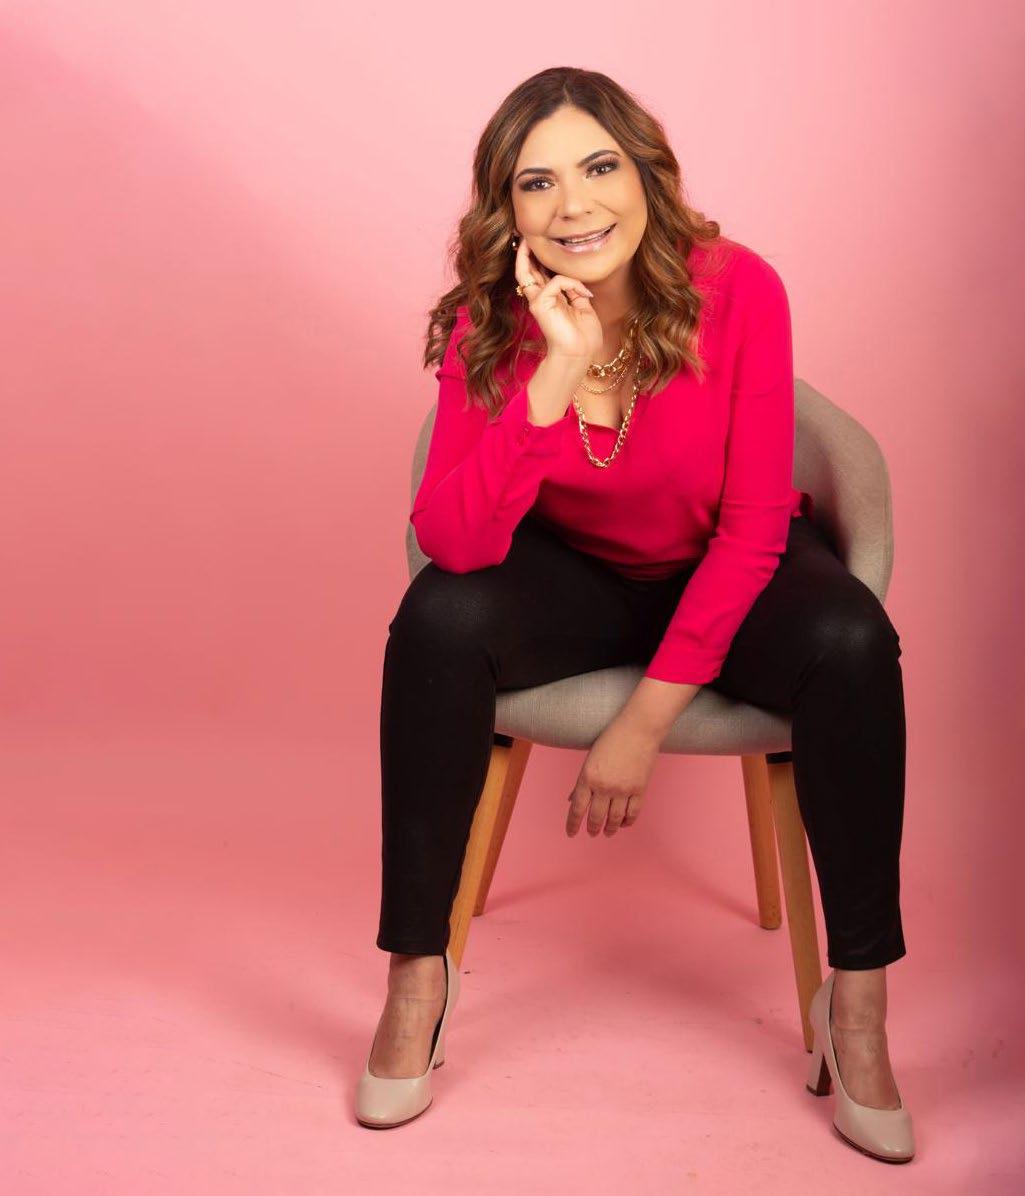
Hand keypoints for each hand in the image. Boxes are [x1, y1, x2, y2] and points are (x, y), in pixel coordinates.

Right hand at [515, 238, 603, 362]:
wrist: (579, 354)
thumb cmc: (583, 337)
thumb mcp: (583, 306)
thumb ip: (575, 290)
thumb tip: (575, 278)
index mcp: (550, 299)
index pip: (538, 273)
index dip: (536, 257)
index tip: (538, 241)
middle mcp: (539, 298)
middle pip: (526, 270)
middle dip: (525, 250)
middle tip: (524, 232)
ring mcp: (537, 301)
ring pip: (527, 271)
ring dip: (536, 258)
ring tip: (542, 254)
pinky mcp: (539, 304)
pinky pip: (557, 281)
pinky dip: (573, 284)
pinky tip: (585, 295)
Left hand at [565, 716, 660, 837]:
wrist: (639, 728)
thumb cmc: (612, 738)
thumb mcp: (590, 758)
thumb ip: (582, 781)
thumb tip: (573, 799)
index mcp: (588, 777)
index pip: (577, 808)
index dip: (573, 823)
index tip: (571, 832)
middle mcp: (604, 786)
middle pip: (596, 816)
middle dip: (592, 828)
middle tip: (592, 833)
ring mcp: (623, 789)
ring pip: (614, 818)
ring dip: (610, 828)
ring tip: (607, 832)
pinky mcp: (639, 789)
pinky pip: (632, 813)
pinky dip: (627, 821)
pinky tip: (623, 824)